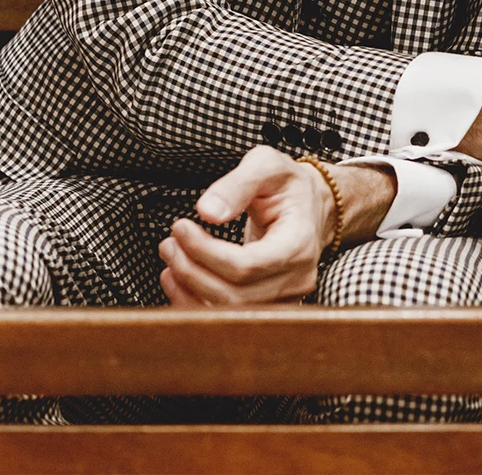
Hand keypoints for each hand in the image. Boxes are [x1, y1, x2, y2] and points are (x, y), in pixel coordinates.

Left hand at [157, 146, 392, 307]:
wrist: (311, 206)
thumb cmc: (288, 184)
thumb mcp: (267, 165)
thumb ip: (237, 184)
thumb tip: (206, 212)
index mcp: (299, 243)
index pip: (246, 266)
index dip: (205, 252)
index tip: (180, 226)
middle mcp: (297, 278)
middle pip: (234, 293)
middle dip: (191, 270)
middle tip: (170, 241)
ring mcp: (286, 298)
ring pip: (228, 311)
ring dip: (189, 287)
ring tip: (171, 255)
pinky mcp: (271, 306)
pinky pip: (229, 316)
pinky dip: (196, 301)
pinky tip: (178, 278)